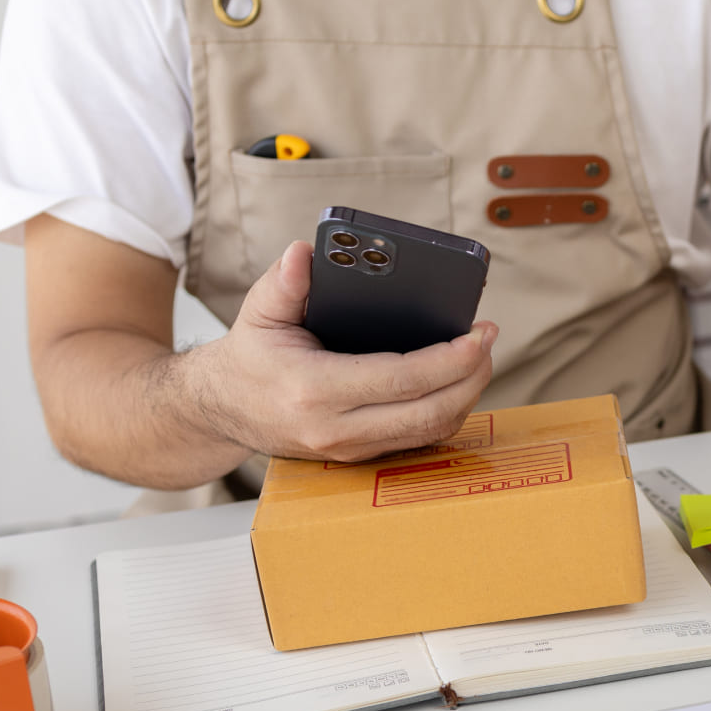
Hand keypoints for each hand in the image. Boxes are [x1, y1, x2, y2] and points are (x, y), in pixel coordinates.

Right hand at [185, 241, 496, 463]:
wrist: (222, 412)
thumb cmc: (248, 359)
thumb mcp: (258, 313)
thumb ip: (283, 283)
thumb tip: (305, 254)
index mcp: (314, 390)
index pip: (401, 379)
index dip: (449, 358)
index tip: (479, 333)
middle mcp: (336, 428)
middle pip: (429, 412)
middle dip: (471, 376)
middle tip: (489, 341)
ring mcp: (350, 449)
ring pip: (430, 431)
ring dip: (465, 396)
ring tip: (480, 358)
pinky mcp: (360, 456)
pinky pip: (419, 439)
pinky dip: (447, 412)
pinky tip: (458, 383)